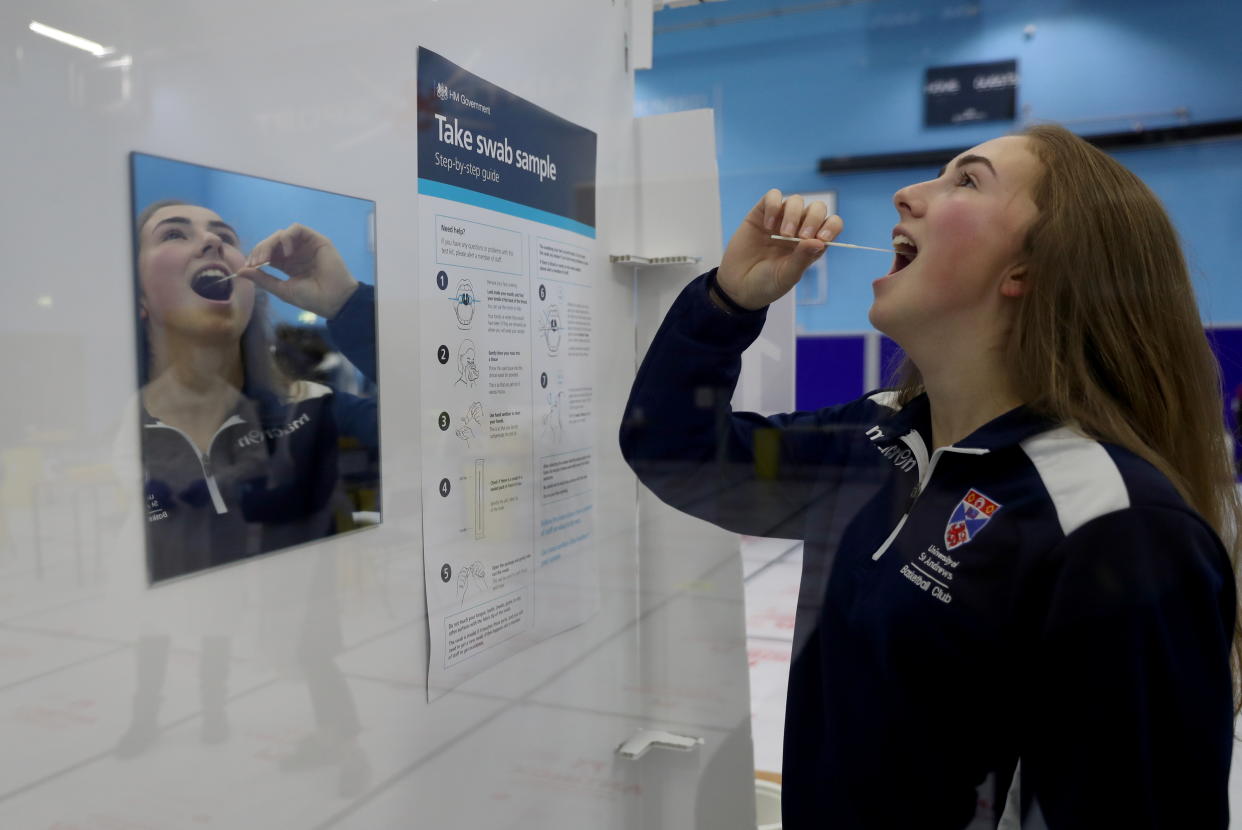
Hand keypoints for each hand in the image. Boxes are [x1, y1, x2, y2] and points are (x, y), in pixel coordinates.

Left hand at [238, 224, 359, 318]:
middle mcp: (295, 252)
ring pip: (281, 234)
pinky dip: (287, 237)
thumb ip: (262, 279)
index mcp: (287, 264)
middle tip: (257, 262)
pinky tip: (286, 252)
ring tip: (267, 258)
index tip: (249, 266)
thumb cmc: (311, 299)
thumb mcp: (282, 289)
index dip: (255, 256)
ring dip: (270, 243)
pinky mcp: (316, 240)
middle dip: (260, 249)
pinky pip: (296, 229)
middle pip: (271, 242)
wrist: (334, 301)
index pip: (266, 252)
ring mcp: (305, 245)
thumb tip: (240, 270)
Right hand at [716, 190, 842, 309]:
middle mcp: (799, 228)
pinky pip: (773, 196)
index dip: (831, 226)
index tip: (821, 237)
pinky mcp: (762, 213)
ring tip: (782, 234)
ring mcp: (780, 219)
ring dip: (793, 214)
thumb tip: (820, 241)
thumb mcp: (787, 276)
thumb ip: (802, 259)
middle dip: (813, 219)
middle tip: (801, 236)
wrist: (737, 286)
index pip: (832, 224)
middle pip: (817, 208)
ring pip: (796, 200)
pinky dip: (774, 206)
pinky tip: (768, 225)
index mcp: (811, 244)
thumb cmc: (766, 284)